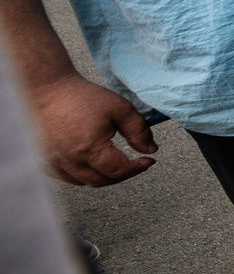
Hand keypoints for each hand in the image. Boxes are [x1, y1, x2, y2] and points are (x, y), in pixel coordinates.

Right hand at [32, 74, 154, 185]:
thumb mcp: (120, 109)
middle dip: (123, 175)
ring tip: (115, 164)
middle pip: (102, 181)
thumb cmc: (81, 97)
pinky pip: (66, 177)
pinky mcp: (44, 160)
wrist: (49, 91)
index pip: (119, 170)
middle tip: (135, 164)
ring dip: (103, 176)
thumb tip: (150, 149)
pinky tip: (91, 164)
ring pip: (84, 182)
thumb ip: (139, 131)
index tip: (148, 161)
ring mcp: (53, 162)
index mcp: (88, 149)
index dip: (138, 168)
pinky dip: (82, 175)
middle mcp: (68, 160)